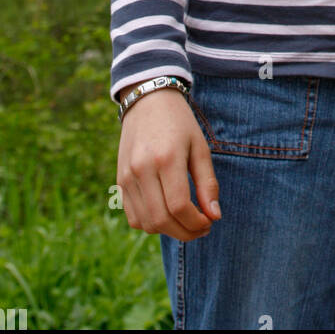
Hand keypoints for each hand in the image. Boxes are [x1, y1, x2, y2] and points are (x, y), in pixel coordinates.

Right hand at [116, 89, 220, 241]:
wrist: (148, 101)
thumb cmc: (180, 123)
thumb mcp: (200, 147)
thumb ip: (207, 182)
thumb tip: (215, 216)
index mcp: (166, 158)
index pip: (179, 207)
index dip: (196, 223)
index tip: (210, 222)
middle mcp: (142, 169)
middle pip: (161, 220)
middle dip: (185, 232)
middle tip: (202, 228)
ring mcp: (127, 176)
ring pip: (146, 223)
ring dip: (169, 232)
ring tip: (186, 223)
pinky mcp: (120, 181)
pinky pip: (133, 216)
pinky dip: (151, 224)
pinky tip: (167, 215)